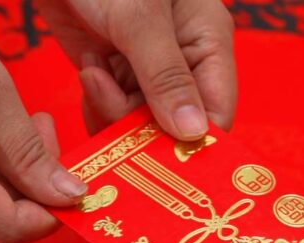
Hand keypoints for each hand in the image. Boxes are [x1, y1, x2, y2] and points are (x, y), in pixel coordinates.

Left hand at [36, 0, 235, 137]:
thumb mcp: (140, 18)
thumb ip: (166, 77)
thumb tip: (193, 134)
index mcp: (207, 43)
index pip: (216, 112)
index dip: (195, 144)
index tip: (167, 164)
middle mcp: (182, 61)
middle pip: (175, 125)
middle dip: (144, 130)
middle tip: (112, 115)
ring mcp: (146, 67)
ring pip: (139, 121)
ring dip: (113, 111)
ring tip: (94, 74)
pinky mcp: (112, 67)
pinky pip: (111, 108)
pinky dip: (97, 103)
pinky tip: (87, 73)